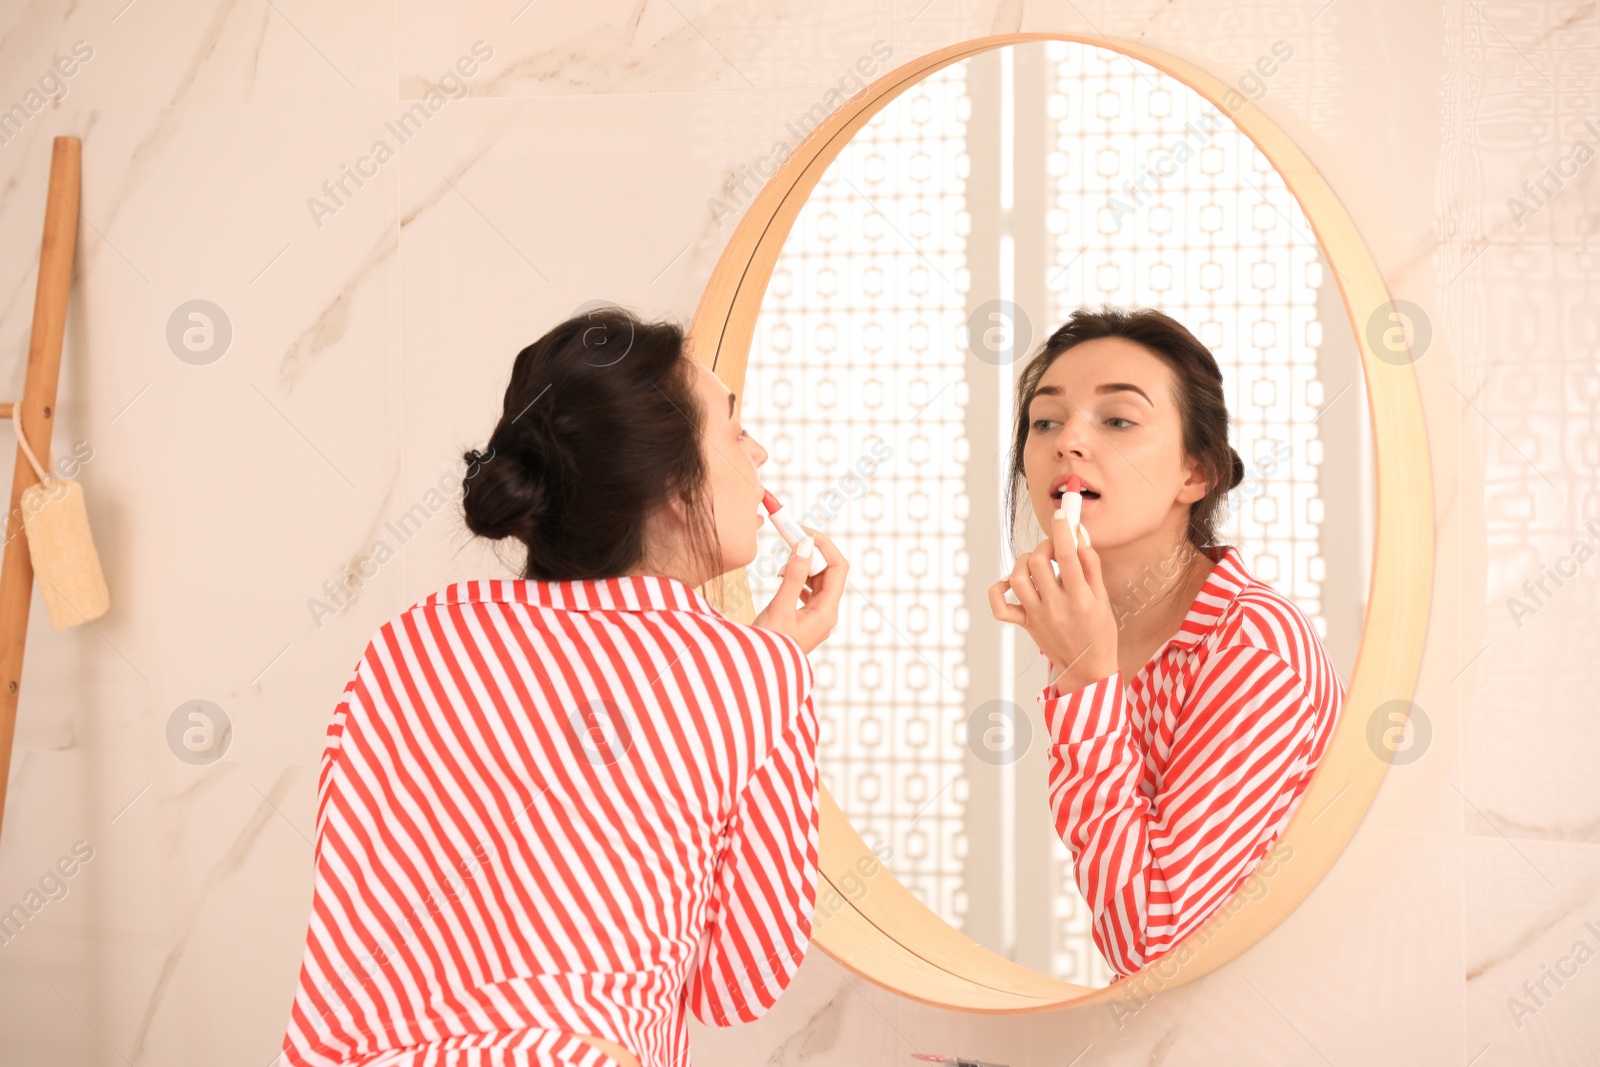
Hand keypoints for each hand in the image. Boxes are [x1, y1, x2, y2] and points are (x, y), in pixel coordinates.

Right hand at [753, 527, 847, 654]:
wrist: (757, 675)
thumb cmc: (768, 648)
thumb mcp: (780, 608)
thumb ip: (794, 577)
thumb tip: (805, 547)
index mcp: (826, 612)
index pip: (838, 568)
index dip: (824, 546)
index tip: (803, 532)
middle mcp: (826, 614)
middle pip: (829, 573)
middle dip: (811, 553)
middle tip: (789, 538)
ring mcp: (816, 618)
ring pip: (818, 581)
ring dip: (803, 566)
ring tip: (781, 566)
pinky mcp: (804, 620)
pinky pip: (808, 591)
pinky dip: (797, 579)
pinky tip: (782, 579)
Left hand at [987, 508, 1117, 695]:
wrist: (1087, 669)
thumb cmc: (1099, 631)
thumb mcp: (1102, 597)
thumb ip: (1090, 564)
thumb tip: (1078, 533)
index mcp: (1081, 600)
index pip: (1068, 556)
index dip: (1063, 530)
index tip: (1062, 515)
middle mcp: (1056, 608)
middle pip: (1037, 563)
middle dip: (1045, 547)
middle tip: (1055, 549)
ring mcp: (1037, 617)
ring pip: (1017, 579)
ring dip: (1025, 562)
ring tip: (1038, 564)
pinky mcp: (1024, 624)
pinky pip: (1000, 607)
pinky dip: (999, 589)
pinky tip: (1013, 583)